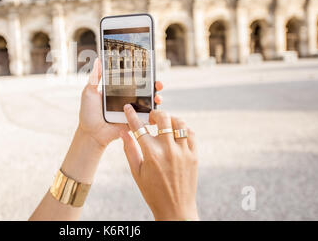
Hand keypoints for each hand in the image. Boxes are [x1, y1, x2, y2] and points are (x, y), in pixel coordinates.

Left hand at [77, 58, 162, 148]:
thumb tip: (98, 60)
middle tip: (157, 83)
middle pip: (144, 90)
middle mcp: (127, 100)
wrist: (91, 133)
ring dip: (156, 98)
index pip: (132, 80)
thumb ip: (95, 77)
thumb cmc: (88, 113)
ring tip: (157, 97)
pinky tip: (156, 111)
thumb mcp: (89, 92)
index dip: (142, 75)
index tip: (148, 70)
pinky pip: (147, 118)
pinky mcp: (134, 122)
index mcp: (117, 91)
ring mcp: (132, 111)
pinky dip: (154, 115)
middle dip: (154, 85)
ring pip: (148, 103)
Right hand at [120, 106, 198, 220]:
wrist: (176, 209)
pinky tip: (176, 133)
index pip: (139, 127)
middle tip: (151, 118)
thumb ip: (129, 150)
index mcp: (152, 154)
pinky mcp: (194, 156)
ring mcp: (184, 152)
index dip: (132, 115)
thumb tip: (123, 132)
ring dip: (170, 119)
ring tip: (164, 125)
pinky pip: (191, 134)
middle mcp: (169, 150)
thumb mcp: (137, 172)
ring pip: (179, 123)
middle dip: (155, 113)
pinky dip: (183, 129)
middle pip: (163, 118)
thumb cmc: (153, 192)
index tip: (129, 108)